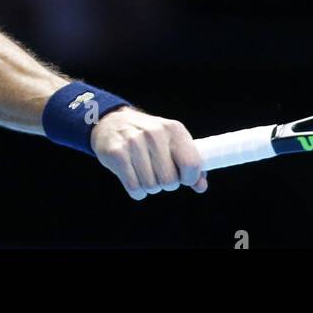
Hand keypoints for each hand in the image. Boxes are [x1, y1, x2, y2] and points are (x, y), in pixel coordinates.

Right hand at [90, 107, 208, 199]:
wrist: (112, 122)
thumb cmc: (148, 137)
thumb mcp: (171, 141)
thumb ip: (189, 163)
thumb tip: (201, 186)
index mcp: (173, 129)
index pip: (192, 164)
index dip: (189, 178)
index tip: (182, 178)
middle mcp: (155, 133)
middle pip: (170, 181)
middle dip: (166, 184)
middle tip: (158, 174)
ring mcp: (134, 142)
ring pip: (151, 186)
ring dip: (149, 187)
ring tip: (144, 173)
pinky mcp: (117, 153)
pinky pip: (134, 188)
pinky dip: (137, 191)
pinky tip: (133, 178)